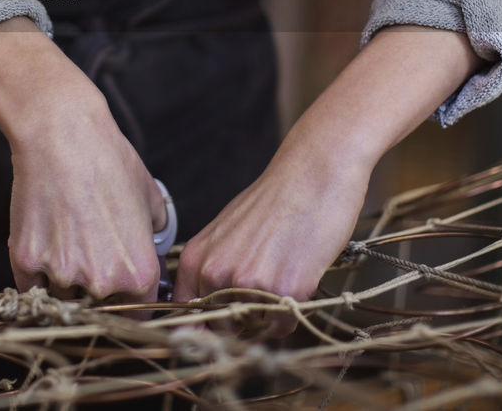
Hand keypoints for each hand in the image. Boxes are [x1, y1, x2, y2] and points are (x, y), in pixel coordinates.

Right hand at [0, 17, 165, 301]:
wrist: (62, 134)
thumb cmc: (109, 161)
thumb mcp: (151, 197)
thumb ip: (156, 232)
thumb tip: (153, 243)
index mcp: (139, 273)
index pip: (138, 314)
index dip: (131, 304)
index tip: (122, 296)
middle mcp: (101, 282)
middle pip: (98, 309)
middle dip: (96, 292)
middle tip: (89, 256)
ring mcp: (61, 274)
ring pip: (63, 298)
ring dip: (65, 281)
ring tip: (67, 239)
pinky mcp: (27, 261)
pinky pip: (33, 285)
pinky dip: (37, 272)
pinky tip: (46, 240)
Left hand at [175, 25, 484, 324]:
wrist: (313, 170)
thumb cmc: (274, 200)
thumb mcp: (227, 232)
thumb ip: (213, 269)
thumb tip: (205, 314)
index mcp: (197, 258)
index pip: (188, 316)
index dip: (206, 327)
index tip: (223, 326)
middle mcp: (216, 273)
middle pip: (223, 330)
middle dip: (244, 322)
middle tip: (264, 293)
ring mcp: (249, 283)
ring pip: (256, 328)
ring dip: (270, 316)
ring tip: (283, 277)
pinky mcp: (285, 289)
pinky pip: (284, 324)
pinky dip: (293, 312)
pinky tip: (300, 278)